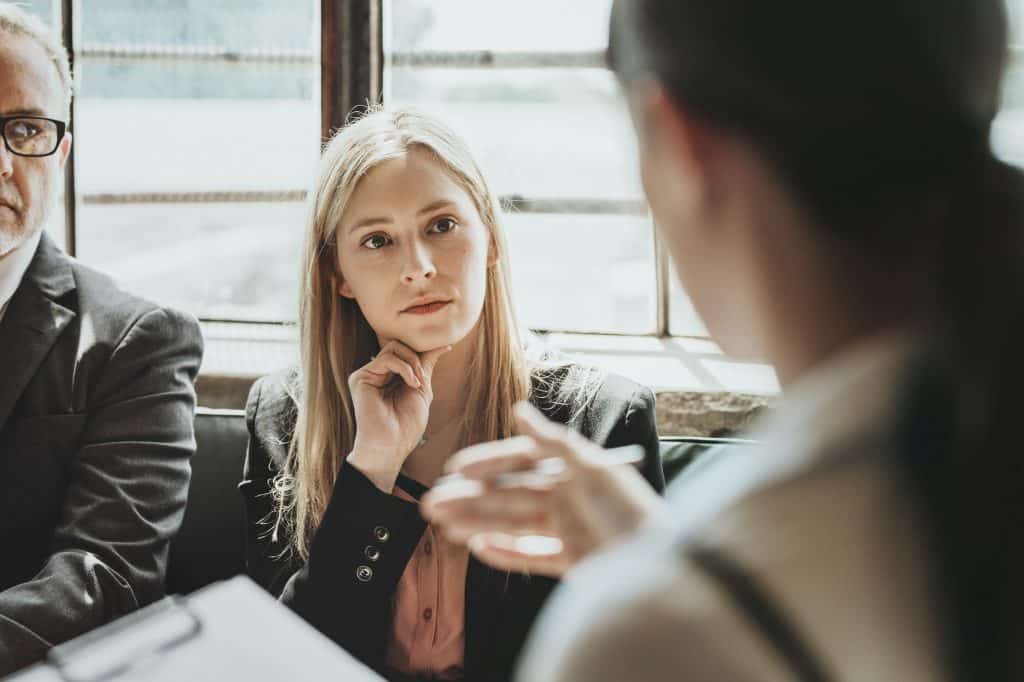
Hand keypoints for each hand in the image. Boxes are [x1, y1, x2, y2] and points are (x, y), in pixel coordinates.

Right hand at [347, 340, 451, 490]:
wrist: (392, 445)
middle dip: (416, 358)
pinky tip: (411, 384)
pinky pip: (387, 358)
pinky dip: (405, 368)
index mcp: (389, 376)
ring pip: (393, 348)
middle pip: (398, 345)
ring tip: (417, 383)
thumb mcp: (422, 389)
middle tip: (422, 379)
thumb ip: (426, 366)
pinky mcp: (360, 378)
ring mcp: (368, 375)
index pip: (406, 352)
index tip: (446, 348)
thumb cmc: (407, 425)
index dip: (423, 351)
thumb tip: (442, 345)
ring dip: (412, 363)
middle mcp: (377, 373)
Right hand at [421, 401, 664, 576]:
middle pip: (509, 496)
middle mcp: (567, 498)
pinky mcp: (572, 561)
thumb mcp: (595, 468)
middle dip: (470, 500)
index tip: (456, 468)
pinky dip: (505, 554)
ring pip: (512, 525)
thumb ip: (554, 442)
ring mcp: (568, 530)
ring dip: (478, 524)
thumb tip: (520, 411)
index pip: (521, 462)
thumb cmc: (633, 511)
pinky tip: (479, 549)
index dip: (488, 463)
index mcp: (572, 471)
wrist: (664, 564)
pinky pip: (531, 556)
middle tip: (432, 503)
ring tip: (444, 526)